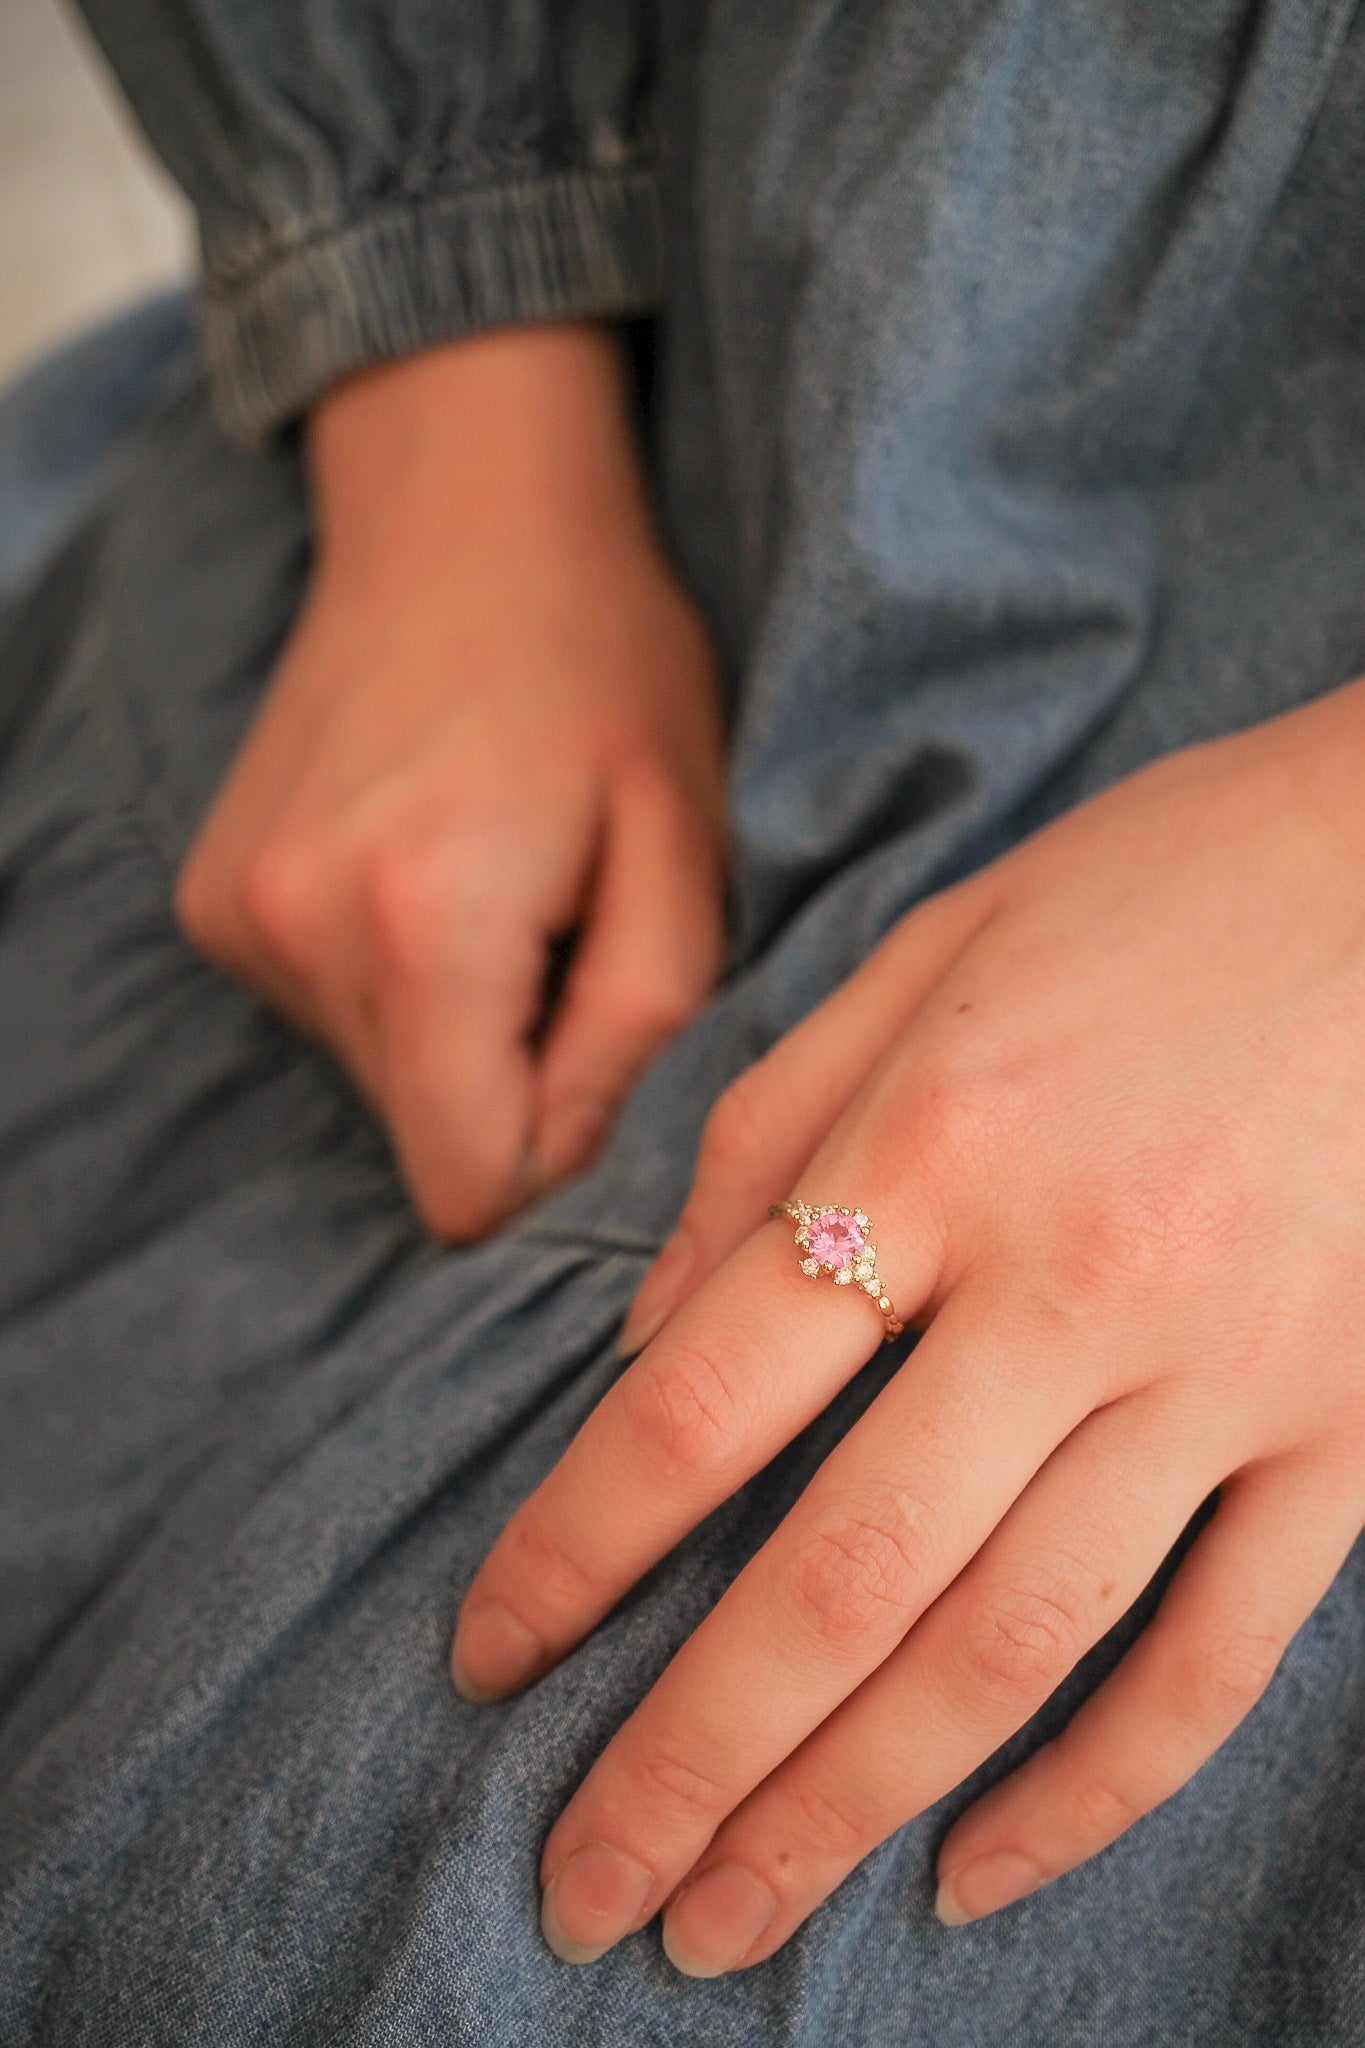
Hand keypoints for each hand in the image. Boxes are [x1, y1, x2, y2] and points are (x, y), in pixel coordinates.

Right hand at [176, 325, 725, 1236]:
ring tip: (495, 879)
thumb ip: (636, 1034)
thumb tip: (557, 1158)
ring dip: (450, 1018)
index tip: (590, 1038)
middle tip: (556, 928)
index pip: (465, 1186)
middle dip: (505, 1070)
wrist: (463, 510)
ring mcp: (238, 913)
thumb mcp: (685, 848)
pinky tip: (428, 860)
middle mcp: (299, 928)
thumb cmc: (603, 663)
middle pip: (421, 1134)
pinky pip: (326, 1007)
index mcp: (426, 923)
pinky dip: (388, 972)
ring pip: (375, 1075)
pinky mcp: (213, 898)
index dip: (549, 1151)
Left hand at [451, 679, 1364, 1970]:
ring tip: (731, 1922)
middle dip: (689, 1762)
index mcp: (939, 1144)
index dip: (573, 1553)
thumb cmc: (1158, 887)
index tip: (490, 1657)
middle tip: (589, 1890)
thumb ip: (766, 1139)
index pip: (701, 1404)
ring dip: (851, 1811)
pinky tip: (977, 1875)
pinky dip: (1095, 1793)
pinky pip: (1217, 1658)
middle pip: (841, 1580)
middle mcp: (1074, 1279)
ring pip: (1013, 1654)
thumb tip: (647, 1344)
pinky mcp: (1350, 1428)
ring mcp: (1229, 1373)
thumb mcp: (927, 954)